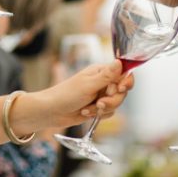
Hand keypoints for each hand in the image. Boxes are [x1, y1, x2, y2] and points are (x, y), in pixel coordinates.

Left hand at [16, 60, 132, 130]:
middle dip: (112, 100)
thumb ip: (107, 76)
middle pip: (122, 92)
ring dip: (103, 109)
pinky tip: (85, 113)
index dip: (125, 82)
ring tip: (87, 109)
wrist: (52, 112)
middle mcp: (103, 82)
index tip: (120, 89)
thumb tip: (120, 61)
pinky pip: (109, 112)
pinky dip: (98, 115)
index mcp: (101, 72)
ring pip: (116, 103)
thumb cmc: (66, 95)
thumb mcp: (88, 85)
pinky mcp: (98, 107)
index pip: (123, 73)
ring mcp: (101, 95)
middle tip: (100, 103)